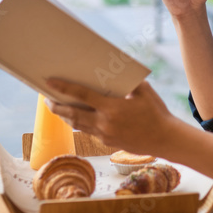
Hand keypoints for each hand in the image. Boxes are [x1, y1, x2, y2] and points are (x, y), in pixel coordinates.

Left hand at [45, 79, 176, 155]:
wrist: (165, 139)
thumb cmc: (156, 112)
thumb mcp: (144, 91)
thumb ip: (128, 81)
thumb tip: (117, 69)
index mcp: (112, 108)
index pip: (82, 96)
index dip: (64, 88)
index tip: (49, 83)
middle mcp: (105, 123)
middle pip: (72, 115)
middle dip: (57, 107)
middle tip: (46, 100)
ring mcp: (105, 135)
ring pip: (78, 125)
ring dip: (66, 116)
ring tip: (58, 107)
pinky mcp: (108, 143)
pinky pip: (89, 131)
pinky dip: (80, 123)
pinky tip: (78, 117)